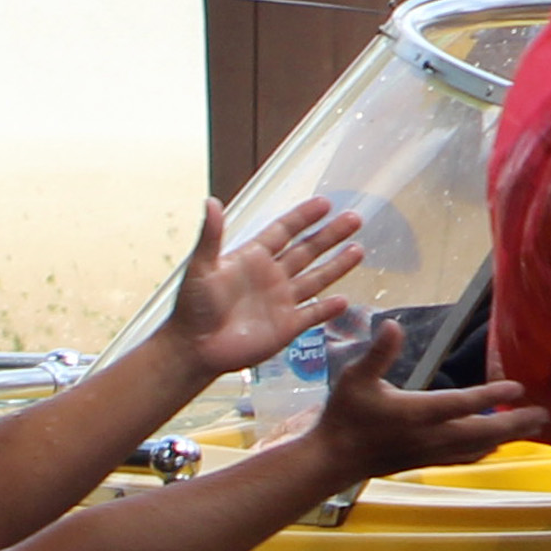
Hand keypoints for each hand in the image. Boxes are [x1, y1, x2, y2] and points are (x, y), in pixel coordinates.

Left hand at [163, 196, 366, 375]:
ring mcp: (281, 301)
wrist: (195, 349)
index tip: (325, 204)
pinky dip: (328, 309)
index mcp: (252, 258)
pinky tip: (344, 300)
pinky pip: (312, 314)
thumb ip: (211, 236)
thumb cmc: (192, 308)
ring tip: (358, 250)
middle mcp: (271, 276)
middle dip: (330, 235)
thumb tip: (211, 202)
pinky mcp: (286, 327)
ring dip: (336, 265)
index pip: (284, 231)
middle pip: (307, 250)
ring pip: (315, 279)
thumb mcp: (201, 268)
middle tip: (354, 219)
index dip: (304, 217)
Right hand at [312, 320, 543, 476]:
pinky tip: (496, 445)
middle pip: (482, 432)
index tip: (518, 387)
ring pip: (477, 447)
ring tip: (532, 427)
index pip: (461, 405)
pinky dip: (486, 449)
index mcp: (415, 413)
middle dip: (514, 423)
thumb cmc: (344, 415)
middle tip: (544, 414)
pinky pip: (465, 457)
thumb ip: (378, 353)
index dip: (491, 396)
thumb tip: (392, 324)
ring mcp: (431, 452)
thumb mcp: (355, 378)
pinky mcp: (428, 461)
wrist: (333, 460)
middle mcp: (429, 436)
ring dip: (506, 437)